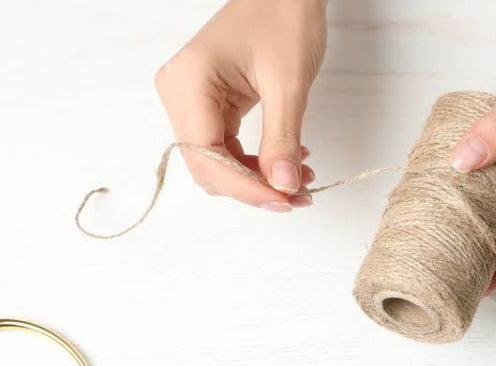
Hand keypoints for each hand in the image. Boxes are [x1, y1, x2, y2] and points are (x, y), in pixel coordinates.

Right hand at [155, 0, 326, 210]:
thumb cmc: (284, 20)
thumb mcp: (288, 84)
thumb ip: (283, 139)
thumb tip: (283, 188)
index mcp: (188, 83)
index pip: (206, 157)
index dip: (245, 188)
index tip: (286, 201)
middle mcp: (179, 93)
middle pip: (208, 166)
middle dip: (253, 187)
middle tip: (301, 196)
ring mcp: (190, 99)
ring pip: (218, 162)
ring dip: (258, 179)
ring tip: (302, 180)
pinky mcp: (208, 103)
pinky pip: (227, 147)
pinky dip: (256, 162)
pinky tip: (290, 161)